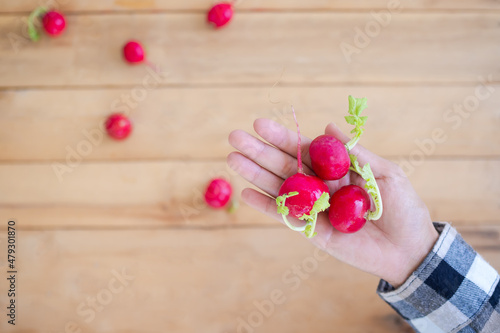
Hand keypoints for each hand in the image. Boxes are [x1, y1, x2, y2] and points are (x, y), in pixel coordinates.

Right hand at [227, 118, 438, 286]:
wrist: (408, 249)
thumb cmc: (402, 208)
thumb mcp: (385, 174)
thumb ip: (356, 153)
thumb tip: (328, 126)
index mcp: (336, 169)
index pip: (303, 148)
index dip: (282, 136)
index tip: (260, 124)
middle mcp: (320, 185)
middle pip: (284, 165)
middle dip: (259, 151)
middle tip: (235, 137)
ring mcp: (313, 207)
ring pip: (279, 187)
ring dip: (255, 174)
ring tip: (232, 159)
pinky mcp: (311, 230)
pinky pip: (284, 216)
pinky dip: (265, 205)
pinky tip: (246, 193)